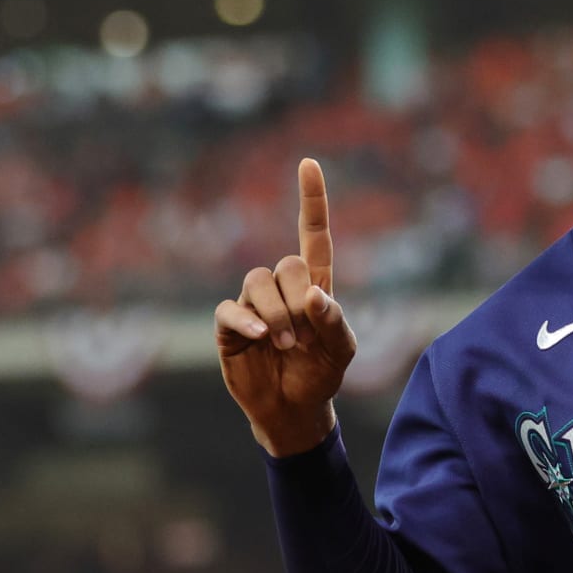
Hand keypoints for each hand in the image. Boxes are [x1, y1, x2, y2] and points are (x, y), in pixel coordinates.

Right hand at [215, 158, 356, 456]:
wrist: (295, 409)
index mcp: (314, 285)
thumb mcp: (342, 351)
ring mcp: (253, 305)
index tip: (308, 163)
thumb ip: (335, 321)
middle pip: (286, 264)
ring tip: (285, 344)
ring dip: (276, 314)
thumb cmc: (321, 373)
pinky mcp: (230, 326)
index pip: (313, 234)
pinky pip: (231, 309)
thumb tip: (314, 294)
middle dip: (297, 298)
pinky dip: (246, 321)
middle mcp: (282, 288)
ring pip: (258, 282)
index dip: (311, 200)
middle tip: (304, 334)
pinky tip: (259, 338)